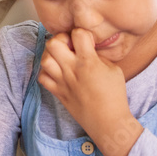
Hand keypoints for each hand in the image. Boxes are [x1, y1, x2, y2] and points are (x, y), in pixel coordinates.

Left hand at [37, 28, 142, 155]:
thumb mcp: (114, 70)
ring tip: (62, 58)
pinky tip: (57, 72)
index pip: (78, 34)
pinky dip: (46, 72)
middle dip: (60, 38)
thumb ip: (99, 57)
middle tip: (70, 45)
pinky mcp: (58, 93)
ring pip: (44, 59)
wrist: (108, 122)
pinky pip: (42, 77)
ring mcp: (62, 82)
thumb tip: (87, 50)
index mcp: (89, 62)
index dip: (83, 33)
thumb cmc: (114, 96)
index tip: (87, 40)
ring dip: (51, 55)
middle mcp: (72, 70)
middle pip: (53, 43)